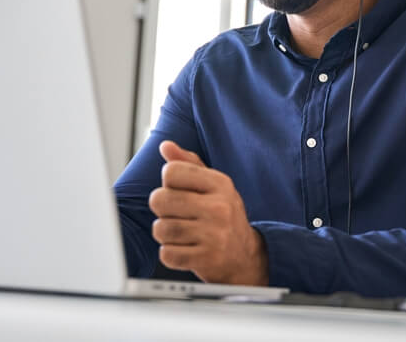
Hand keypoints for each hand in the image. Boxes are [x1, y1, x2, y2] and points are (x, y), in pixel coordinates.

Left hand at [148, 140, 267, 285]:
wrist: (245, 256)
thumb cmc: (222, 215)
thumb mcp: (212, 185)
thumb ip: (188, 163)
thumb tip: (165, 145)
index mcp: (220, 183)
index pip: (171, 171)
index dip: (168, 183)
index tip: (179, 191)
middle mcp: (219, 207)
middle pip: (160, 199)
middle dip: (161, 209)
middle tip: (175, 214)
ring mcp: (214, 235)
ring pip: (161, 228)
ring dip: (164, 233)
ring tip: (179, 232)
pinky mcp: (207, 259)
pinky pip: (167, 254)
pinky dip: (169, 254)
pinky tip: (184, 249)